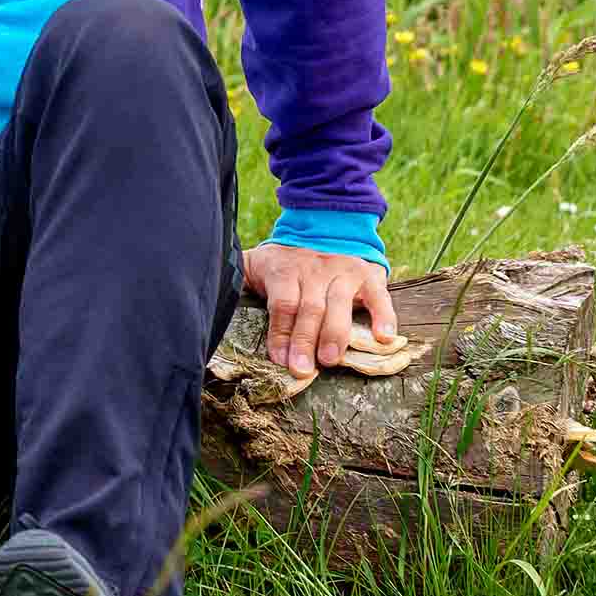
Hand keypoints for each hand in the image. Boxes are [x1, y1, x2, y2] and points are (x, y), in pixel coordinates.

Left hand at [242, 241, 397, 381]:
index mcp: (285, 269)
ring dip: (335, 334)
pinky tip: (383, 339)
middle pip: (309, 308)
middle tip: (303, 369)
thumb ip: (238, 276)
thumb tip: (212, 291)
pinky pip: (378, 296)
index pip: (283, 303)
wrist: (328, 226)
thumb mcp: (259, 263)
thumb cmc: (287, 261)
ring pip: (339, 304)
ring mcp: (344, 270)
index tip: (279, 359)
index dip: (280, 332)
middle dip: (304, 340)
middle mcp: (315, 269)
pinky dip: (384, 317)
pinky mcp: (369, 275)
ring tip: (330, 360)